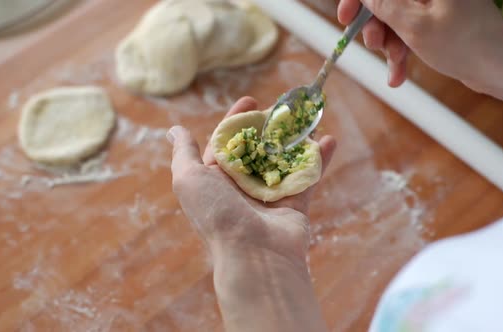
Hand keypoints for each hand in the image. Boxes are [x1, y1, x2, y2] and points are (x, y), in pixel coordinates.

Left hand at [168, 97, 335, 331]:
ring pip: (284, 159)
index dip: (236, 120)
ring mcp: (270, 195)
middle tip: (283, 107)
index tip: (251, 99)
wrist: (253, 254)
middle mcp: (242, 186)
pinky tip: (329, 139)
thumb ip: (184, 153)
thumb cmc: (217, 214)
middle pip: (258, 148)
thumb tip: (173, 130)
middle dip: (269, 126)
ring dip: (296, 138)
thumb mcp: (189, 179)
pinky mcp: (295, 204)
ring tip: (308, 118)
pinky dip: (319, 159)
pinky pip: (308, 176)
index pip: (226, 142)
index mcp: (216, 179)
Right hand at [338, 0, 502, 109]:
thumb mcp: (414, 25)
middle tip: (375, 46)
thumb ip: (383, 4)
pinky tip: (398, 73)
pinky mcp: (436, 20)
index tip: (345, 16)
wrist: (502, 68)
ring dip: (388, 45)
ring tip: (394, 66)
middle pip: (385, 1)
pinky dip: (401, 51)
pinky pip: (408, 31)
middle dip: (376, 26)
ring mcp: (433, 3)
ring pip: (394, 19)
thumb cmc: (465, 43)